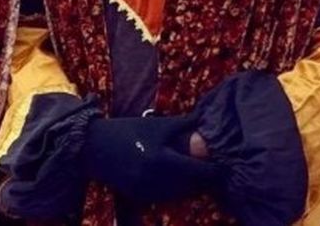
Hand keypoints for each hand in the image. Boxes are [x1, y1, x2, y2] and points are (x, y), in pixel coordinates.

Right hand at [82, 114, 222, 202]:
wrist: (93, 147)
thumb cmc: (128, 131)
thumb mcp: (158, 125)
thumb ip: (185, 125)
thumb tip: (209, 122)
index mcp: (161, 160)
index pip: (197, 172)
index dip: (213, 171)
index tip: (226, 166)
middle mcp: (153, 179)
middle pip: (190, 187)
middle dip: (204, 180)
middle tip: (217, 171)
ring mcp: (144, 190)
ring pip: (178, 195)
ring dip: (192, 187)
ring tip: (202, 176)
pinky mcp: (137, 195)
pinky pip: (164, 197)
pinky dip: (176, 191)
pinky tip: (182, 181)